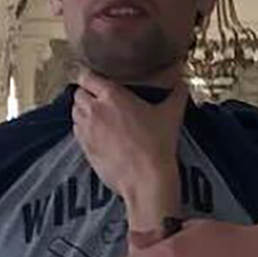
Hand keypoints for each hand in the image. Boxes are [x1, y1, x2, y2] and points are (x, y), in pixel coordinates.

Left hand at [71, 76, 184, 221]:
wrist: (147, 179)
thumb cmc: (157, 145)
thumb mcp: (171, 115)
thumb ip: (177, 94)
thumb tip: (182, 84)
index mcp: (112, 96)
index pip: (87, 76)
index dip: (89, 76)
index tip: (96, 79)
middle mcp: (94, 111)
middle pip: (78, 94)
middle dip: (86, 95)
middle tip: (99, 99)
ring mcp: (87, 131)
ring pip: (75, 113)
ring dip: (83, 112)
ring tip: (98, 116)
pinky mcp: (85, 149)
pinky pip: (77, 133)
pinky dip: (84, 130)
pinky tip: (98, 134)